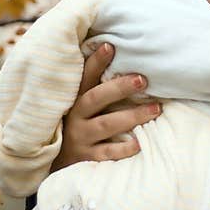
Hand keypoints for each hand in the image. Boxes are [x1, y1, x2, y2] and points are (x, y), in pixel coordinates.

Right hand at [50, 43, 161, 170]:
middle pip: (96, 98)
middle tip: (143, 80)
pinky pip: (106, 153)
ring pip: (106, 125)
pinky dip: (122, 149)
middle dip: (119, 88)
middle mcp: (75, 116)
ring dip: (131, 116)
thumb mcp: (78, 104)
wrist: (54, 163)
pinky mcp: (86, 159)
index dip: (96, 61)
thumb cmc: (75, 125)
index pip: (84, 76)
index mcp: (74, 99)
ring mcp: (80, 138)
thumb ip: (94, 84)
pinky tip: (139, 143)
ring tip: (155, 109)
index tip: (110, 46)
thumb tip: (114, 51)